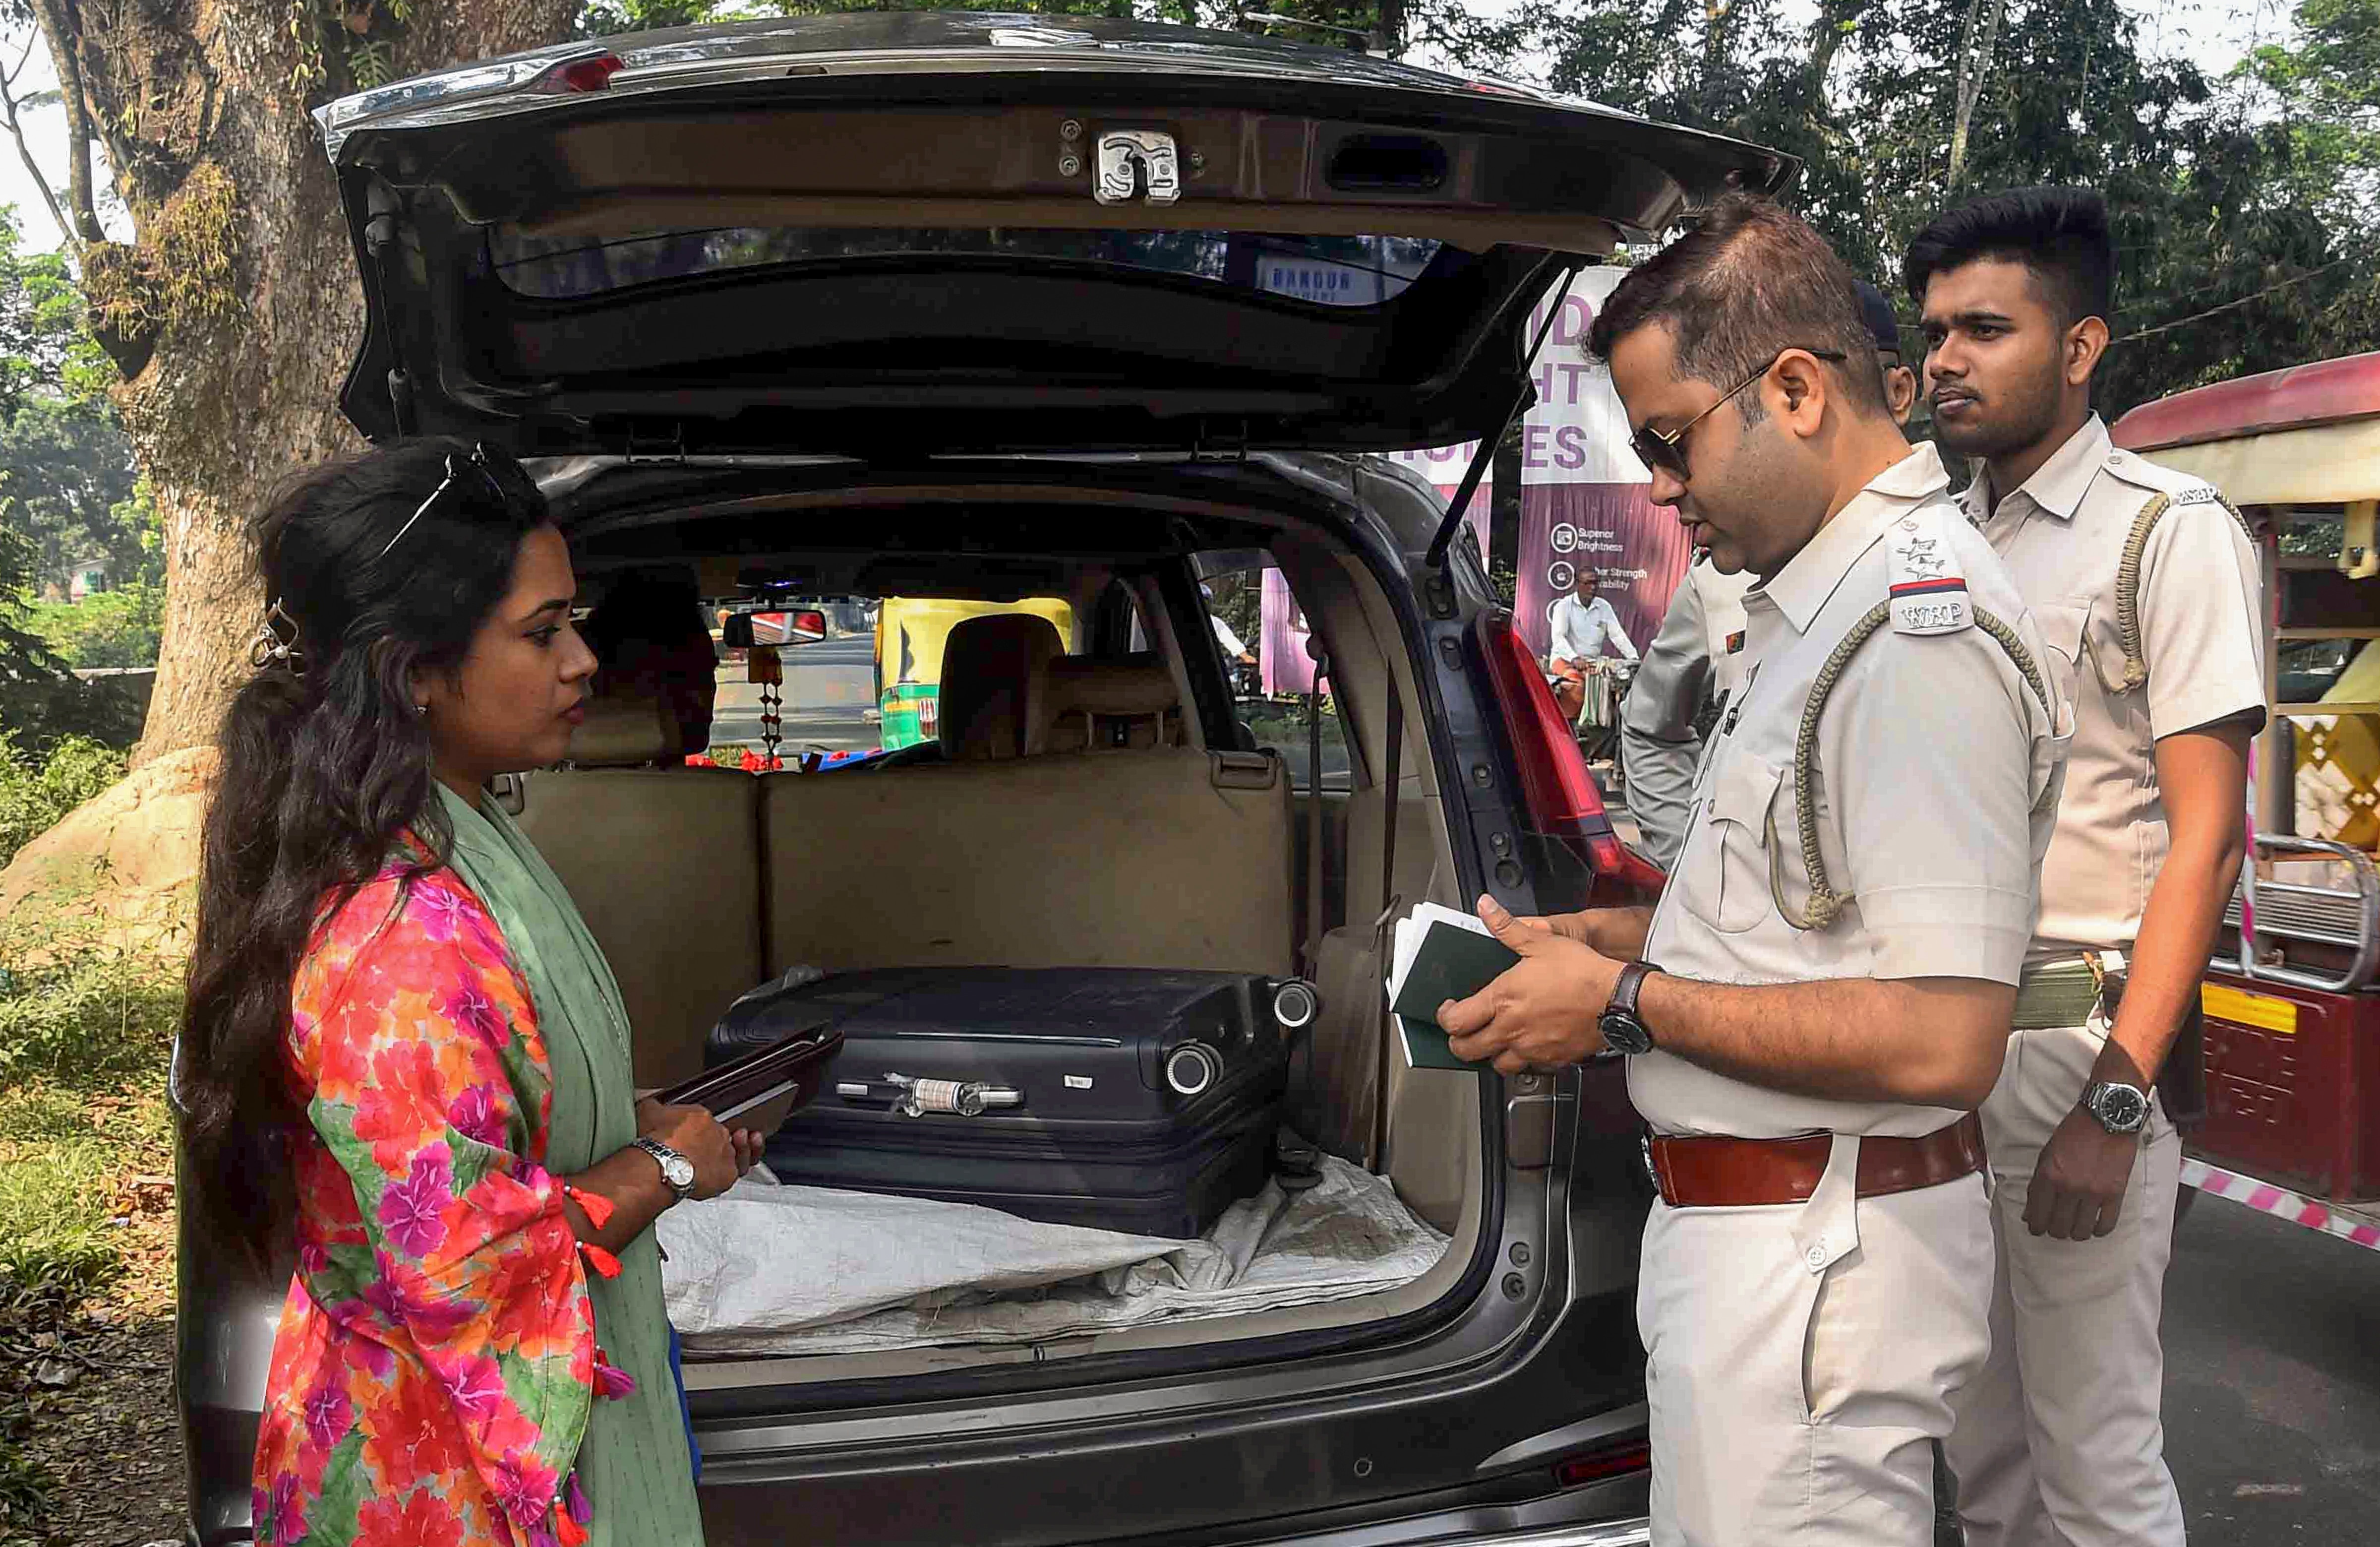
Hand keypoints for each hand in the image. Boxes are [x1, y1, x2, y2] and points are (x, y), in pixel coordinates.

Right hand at [635, 1098, 740, 1200]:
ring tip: (704, 1167)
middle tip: (692, 1156)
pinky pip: (730, 1174)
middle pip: (715, 1137)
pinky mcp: (728, 1174)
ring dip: (717, 1160)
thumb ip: (654, 1106)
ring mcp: (725, 1153)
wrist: (663, 1166)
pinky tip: (711, 1180)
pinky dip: (722, 1177)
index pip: (701, 1121)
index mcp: (701, 1116)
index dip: (693, 1132)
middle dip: (706, 1146)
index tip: (685, 1139)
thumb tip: (651, 1104)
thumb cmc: (656, 1143)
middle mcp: (718, 1132)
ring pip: (727, 1154)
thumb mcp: (648, 1113)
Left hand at [1436, 895, 1623, 1073]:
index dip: (1445, 1018)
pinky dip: (1524, 1060)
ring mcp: (1533, 1048)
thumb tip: (1486, 908)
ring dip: (1491, 1055)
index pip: (1456, 1021)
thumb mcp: (1541, 942)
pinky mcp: (1554, 1060)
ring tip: (1494, 1041)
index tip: (1448, 1011)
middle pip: (1468, 1051)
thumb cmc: (1582, 972)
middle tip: (1462, 1033)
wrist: (1618, 999)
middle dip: (1459, 1044)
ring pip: (1498, 1065)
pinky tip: (1529, 1045)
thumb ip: (1507, 927)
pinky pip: (1530, 1068)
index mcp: (1504, 1000)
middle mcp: (1513, 1029)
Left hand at [2024, 1104, 2140, 1240]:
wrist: (2106, 1118)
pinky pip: (2106, 1225)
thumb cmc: (2074, 1133)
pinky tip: (2094, 1226)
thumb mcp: (2046, 1154)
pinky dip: (2098, 1230)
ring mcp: (2093, 1192)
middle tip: (2056, 1226)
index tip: (2037, 1228)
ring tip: (2075, 1226)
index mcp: (2048, 1176)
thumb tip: (2029, 1213)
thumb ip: (2036, 1185)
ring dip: (2076, 1232)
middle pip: (2058, 1228)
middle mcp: (2069, 1187)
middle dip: (2054, 1230)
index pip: (2037, 1216)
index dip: (2036, 1227)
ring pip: (2081, 1231)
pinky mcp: (2115, 1194)